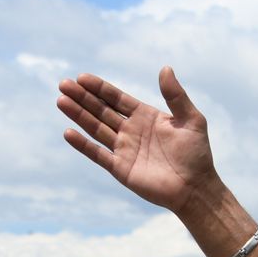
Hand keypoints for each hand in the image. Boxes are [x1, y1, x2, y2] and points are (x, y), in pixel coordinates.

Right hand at [57, 67, 219, 214]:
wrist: (195, 188)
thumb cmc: (196, 154)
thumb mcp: (191, 119)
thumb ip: (176, 95)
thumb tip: (164, 68)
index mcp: (145, 116)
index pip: (117, 99)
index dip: (99, 88)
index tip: (82, 78)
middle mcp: (131, 131)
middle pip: (101, 110)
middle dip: (82, 97)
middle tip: (63, 85)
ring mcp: (124, 150)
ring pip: (96, 128)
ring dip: (78, 115)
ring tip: (61, 101)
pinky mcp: (120, 169)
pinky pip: (98, 154)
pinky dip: (83, 144)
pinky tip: (68, 133)